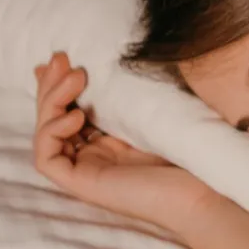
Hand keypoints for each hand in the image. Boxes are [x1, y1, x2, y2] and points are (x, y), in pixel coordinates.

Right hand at [33, 52, 217, 228]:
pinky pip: (46, 160)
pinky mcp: (82, 185)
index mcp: (108, 140)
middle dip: (51, 85)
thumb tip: (105, 60)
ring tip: (75, 78)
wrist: (204, 191)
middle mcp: (93, 155)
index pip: (69, 109)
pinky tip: (76, 117)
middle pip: (52, 118)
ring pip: (45, 135)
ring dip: (50, 102)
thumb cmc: (188, 152)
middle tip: (60, 58)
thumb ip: (126, 92)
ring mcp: (86, 171)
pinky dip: (52, 133)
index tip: (63, 56)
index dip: (58, 84)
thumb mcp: (151, 111)